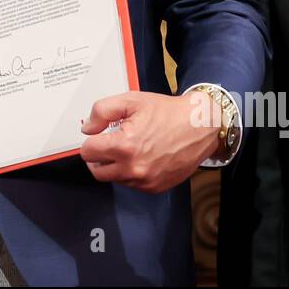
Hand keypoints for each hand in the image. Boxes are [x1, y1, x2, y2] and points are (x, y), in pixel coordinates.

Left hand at [79, 91, 220, 192]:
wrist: (200, 126)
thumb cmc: (168, 113)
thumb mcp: (131, 100)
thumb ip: (102, 111)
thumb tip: (88, 128)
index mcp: (125, 146)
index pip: (88, 152)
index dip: (90, 140)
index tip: (98, 136)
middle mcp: (134, 168)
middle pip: (97, 171)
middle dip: (98, 157)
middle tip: (106, 144)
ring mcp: (145, 181)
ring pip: (114, 178)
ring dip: (114, 166)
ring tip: (127, 148)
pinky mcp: (156, 187)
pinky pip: (132, 184)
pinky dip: (130, 173)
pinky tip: (140, 157)